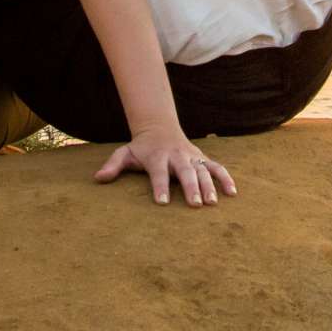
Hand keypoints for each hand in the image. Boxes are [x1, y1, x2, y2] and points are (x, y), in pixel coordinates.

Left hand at [92, 122, 237, 207]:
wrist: (160, 128)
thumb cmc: (141, 147)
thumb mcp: (125, 153)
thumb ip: (113, 165)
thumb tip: (98, 179)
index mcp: (157, 156)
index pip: (158, 173)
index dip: (159, 187)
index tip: (161, 203)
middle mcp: (176, 156)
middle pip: (184, 172)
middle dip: (190, 188)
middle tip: (194, 204)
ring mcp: (191, 157)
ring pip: (202, 170)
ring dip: (209, 186)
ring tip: (213, 203)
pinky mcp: (202, 158)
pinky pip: (216, 167)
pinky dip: (225, 178)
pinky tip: (233, 193)